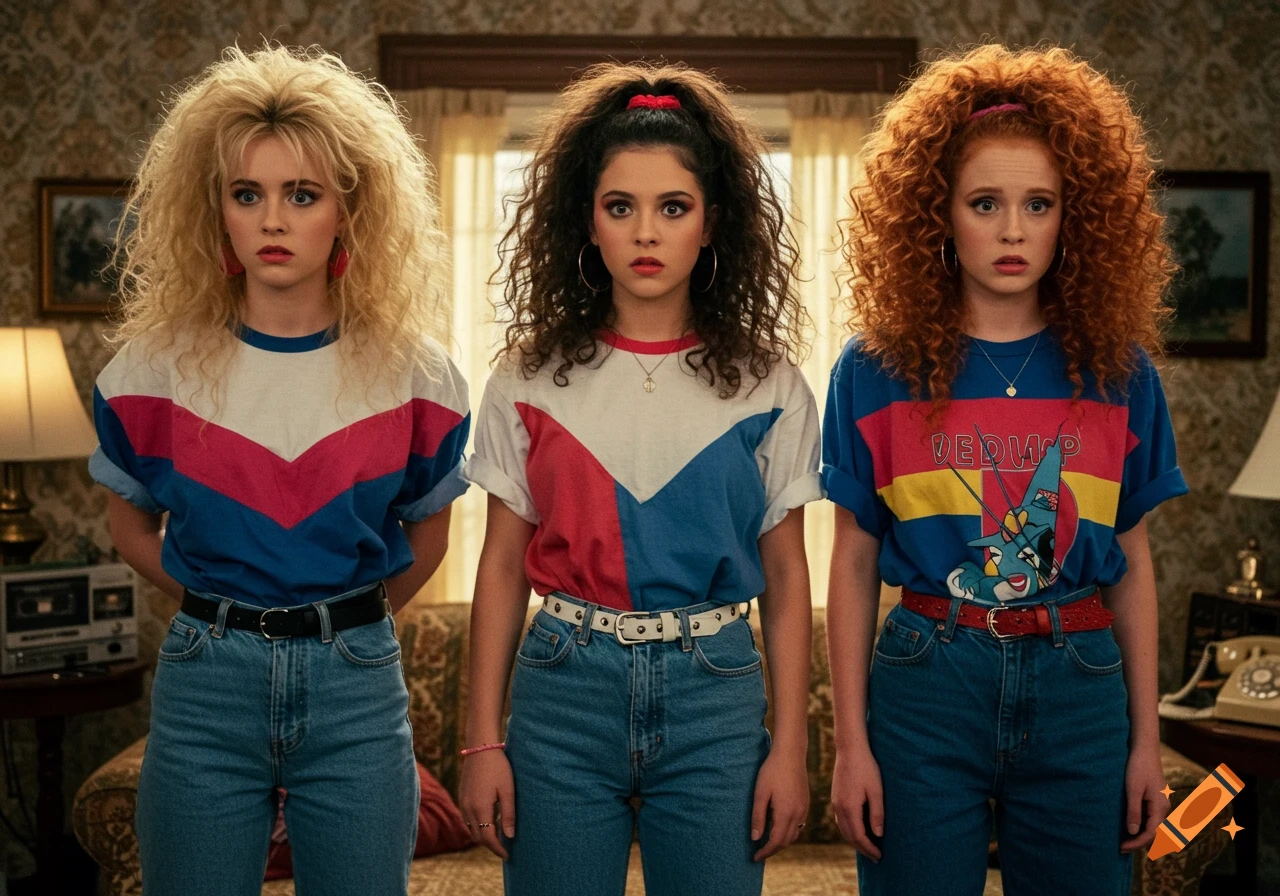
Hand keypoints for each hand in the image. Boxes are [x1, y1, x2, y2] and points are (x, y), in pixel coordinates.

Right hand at [459, 749, 515, 858]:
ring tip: (497, 838)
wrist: (481, 748)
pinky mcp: (462, 796)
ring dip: (482, 836)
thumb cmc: (498, 767)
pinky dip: (476, 826)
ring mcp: (463, 802)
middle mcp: (468, 808)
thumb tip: (510, 836)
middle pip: (477, 836)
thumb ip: (509, 814)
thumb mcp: (508, 790)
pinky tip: (488, 822)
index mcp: (480, 808)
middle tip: (504, 849)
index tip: (507, 855)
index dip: (498, 849)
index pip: (488, 838)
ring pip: (470, 829)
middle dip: (490, 845)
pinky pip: (467, 819)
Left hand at [750, 747, 809, 860]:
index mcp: (786, 813)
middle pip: (786, 841)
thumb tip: (755, 838)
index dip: (765, 852)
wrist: (791, 754)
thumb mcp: (760, 793)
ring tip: (767, 843)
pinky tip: (779, 828)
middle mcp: (798, 814)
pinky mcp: (805, 803)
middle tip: (759, 853)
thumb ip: (758, 817)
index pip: (776, 842)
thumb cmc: (772, 771)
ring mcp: (804, 809)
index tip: (755, 857)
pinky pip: (799, 825)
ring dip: (781, 842)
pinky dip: (789, 833)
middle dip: (772, 850)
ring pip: (794, 835)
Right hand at [831, 742, 882, 860]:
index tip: (880, 856)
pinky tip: (858, 830)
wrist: (850, 749)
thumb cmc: (866, 768)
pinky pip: (840, 821)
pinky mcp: (836, 798)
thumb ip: (877, 814)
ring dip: (855, 841)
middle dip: (862, 848)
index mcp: (849, 808)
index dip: (869, 848)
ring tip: (868, 847)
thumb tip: (878, 835)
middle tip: (875, 857)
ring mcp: (835, 803)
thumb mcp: (876, 791)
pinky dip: (849, 830)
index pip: (859, 836)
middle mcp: (839, 808)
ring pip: (843, 829)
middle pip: (849, 836)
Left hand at [1120, 741, 1168, 852]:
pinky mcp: (1155, 799)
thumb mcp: (1133, 789)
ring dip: (1140, 835)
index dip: (1136, 843)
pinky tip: (1130, 826)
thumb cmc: (1138, 767)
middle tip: (1121, 848)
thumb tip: (1133, 832)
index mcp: (1160, 807)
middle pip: (1154, 832)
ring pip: (1152, 826)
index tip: (1121, 848)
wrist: (1145, 749)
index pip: (1150, 833)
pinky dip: (1141, 825)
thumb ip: (1133, 811)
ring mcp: (1161, 803)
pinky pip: (1150, 817)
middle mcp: (1164, 808)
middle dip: (1138, 842)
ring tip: (1124, 840)